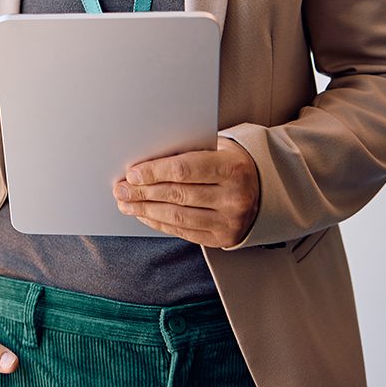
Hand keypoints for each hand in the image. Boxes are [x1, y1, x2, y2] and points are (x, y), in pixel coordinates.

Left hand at [113, 136, 260, 247]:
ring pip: (178, 217)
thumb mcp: (216, 148)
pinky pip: (184, 232)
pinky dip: (159, 223)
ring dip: (145, 210)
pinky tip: (144, 214)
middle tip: (120, 189)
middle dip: (143, 192)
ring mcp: (230, 221)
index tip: (132, 173)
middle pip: (177, 195)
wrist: (265, 189)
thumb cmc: (230, 163)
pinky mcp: (223, 238)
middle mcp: (234, 197)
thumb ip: (187, 151)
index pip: (184, 170)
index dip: (154, 172)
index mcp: (232, 168)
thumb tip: (145, 157)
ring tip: (126, 203)